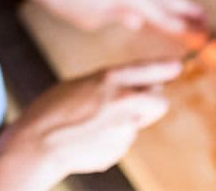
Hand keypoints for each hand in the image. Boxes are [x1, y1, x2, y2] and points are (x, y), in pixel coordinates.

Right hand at [0, 60, 181, 190]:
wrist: (38, 143)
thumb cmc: (51, 111)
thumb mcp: (78, 85)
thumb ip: (106, 86)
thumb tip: (129, 90)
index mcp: (108, 79)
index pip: (148, 70)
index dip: (165, 68)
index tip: (176, 66)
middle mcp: (122, 101)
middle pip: (159, 100)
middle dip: (153, 101)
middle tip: (136, 102)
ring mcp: (124, 127)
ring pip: (137, 122)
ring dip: (125, 122)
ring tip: (93, 124)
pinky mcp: (119, 148)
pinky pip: (122, 140)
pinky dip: (110, 139)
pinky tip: (88, 138)